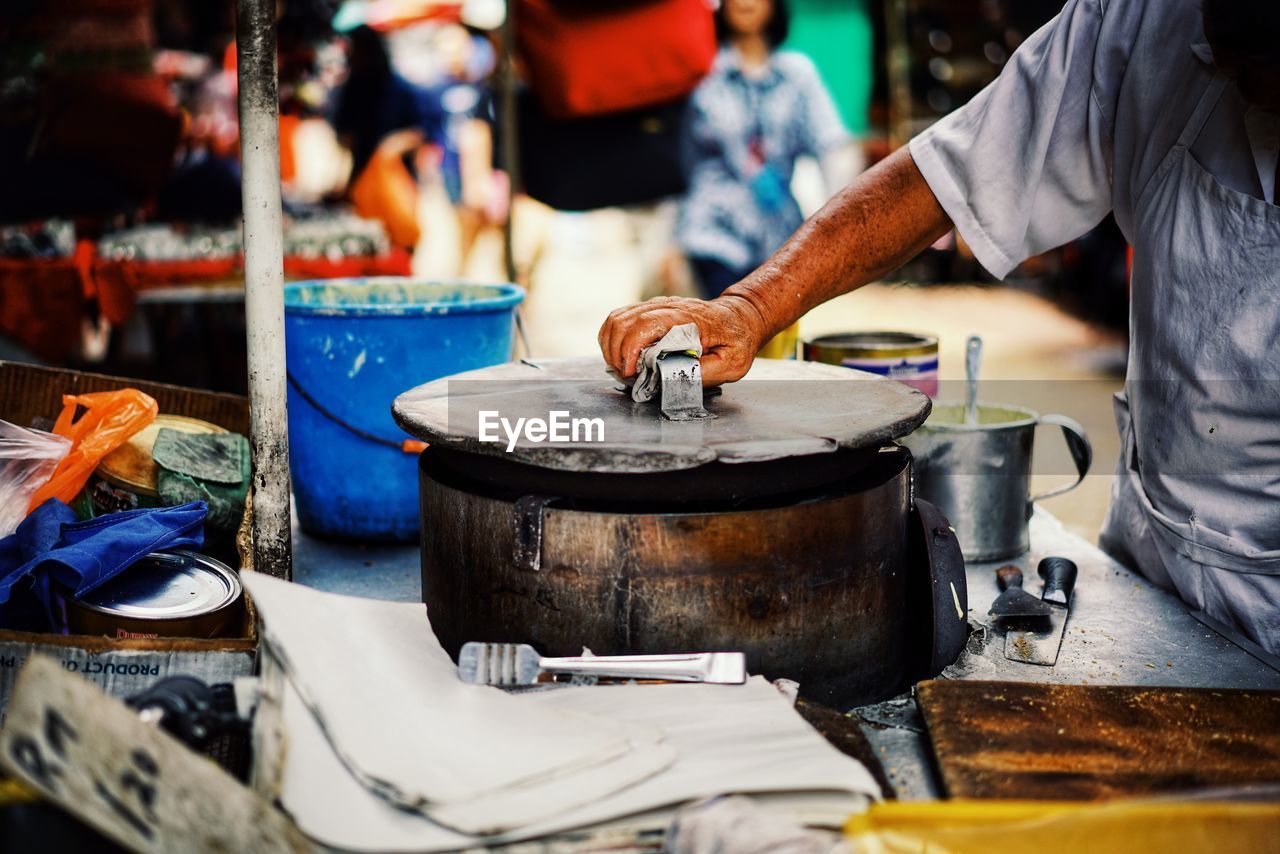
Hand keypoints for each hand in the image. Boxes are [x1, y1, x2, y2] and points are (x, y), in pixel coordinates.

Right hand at [597, 295, 768, 384]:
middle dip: (616, 352)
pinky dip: (612, 339)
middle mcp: (668, 306)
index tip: (630, 372)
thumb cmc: (737, 341)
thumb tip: (673, 378)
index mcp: (688, 318)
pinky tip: (621, 358)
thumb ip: (705, 372)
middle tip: (626, 376)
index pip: (646, 324)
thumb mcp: (733, 363)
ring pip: (617, 318)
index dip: (631, 349)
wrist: (740, 318)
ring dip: (611, 346)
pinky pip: (619, 319)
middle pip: (624, 321)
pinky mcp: (650, 310)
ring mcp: (656, 305)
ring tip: (622, 369)